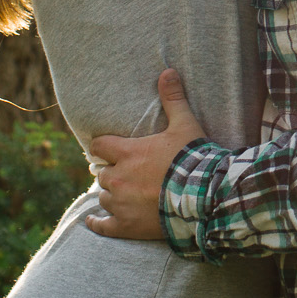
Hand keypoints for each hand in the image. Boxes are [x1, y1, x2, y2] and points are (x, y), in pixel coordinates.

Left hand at [84, 69, 205, 240]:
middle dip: (112, 172)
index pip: (99, 146)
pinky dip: (97, 223)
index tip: (106, 148)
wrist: (203, 197)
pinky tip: (93, 222)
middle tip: (124, 172)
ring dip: (111, 194)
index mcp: (127, 153)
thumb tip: (167, 71)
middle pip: (102, 173)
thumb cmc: (192, 159)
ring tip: (123, 194)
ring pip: (104, 196)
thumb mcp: (184, 125)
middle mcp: (118, 178)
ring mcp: (121, 203)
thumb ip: (173, 99)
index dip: (102, 146)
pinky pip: (103, 226)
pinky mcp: (127, 225)